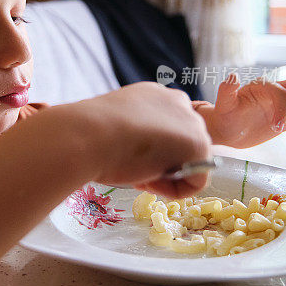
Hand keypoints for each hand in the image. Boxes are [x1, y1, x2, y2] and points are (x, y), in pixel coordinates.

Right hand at [80, 82, 212, 198]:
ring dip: (167, 175)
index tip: (129, 157)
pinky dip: (175, 190)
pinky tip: (149, 179)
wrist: (87, 135)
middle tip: (135, 170)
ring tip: (139, 175)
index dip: (150, 150)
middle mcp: (176, 101)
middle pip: (181, 144)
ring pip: (190, 162)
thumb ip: (135, 132)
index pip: (167, 129)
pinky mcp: (198, 144)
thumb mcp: (115, 125)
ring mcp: (191, 121)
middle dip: (162, 162)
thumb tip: (138, 151)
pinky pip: (196, 180)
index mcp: (154, 95)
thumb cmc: (90, 133)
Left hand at [202, 73, 285, 147]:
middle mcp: (275, 91)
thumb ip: (227, 89)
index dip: (282, 107)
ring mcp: (283, 103)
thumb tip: (233, 76)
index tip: (276, 127)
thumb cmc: (226, 115)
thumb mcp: (224, 104)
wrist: (229, 129)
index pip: (280, 91)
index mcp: (262, 86)